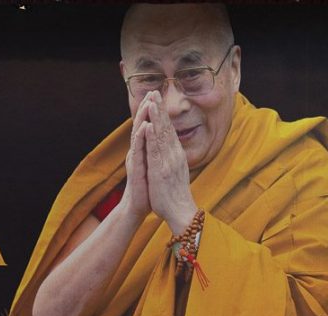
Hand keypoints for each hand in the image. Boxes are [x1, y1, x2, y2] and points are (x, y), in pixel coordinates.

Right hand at [122, 95, 152, 218]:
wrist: (137, 207)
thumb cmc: (147, 188)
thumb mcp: (153, 167)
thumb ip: (154, 154)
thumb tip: (161, 143)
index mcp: (144, 151)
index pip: (148, 127)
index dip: (152, 112)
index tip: (158, 96)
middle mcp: (138, 152)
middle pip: (142, 126)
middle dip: (146, 109)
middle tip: (152, 92)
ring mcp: (136, 159)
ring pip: (138, 135)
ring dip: (142, 118)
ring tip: (147, 103)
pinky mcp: (136, 168)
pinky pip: (138, 151)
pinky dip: (141, 138)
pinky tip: (144, 127)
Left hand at [142, 91, 197, 234]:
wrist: (180, 211)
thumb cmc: (174, 195)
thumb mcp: (174, 172)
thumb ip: (172, 160)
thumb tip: (171, 151)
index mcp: (176, 155)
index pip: (169, 130)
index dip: (163, 115)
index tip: (158, 100)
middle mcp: (174, 155)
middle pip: (166, 127)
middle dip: (160, 109)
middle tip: (155, 92)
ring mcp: (168, 161)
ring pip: (161, 135)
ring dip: (156, 117)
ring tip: (151, 101)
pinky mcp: (161, 170)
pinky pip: (155, 151)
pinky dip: (151, 137)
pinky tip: (147, 125)